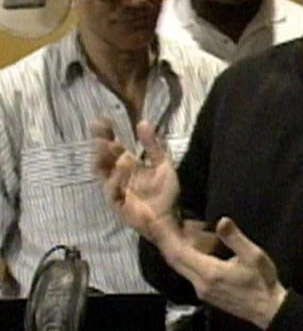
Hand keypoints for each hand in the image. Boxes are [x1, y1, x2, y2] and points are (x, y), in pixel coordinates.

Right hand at [92, 117, 180, 242]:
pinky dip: (116, 180)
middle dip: (100, 142)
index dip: (108, 133)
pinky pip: (112, 191)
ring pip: (103, 173)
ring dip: (103, 159)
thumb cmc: (165, 193)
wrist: (170, 219)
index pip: (114, 146)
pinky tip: (122, 167)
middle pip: (104, 157)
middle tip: (97, 128)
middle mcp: (119, 175)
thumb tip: (143, 122)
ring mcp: (117, 190)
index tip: (102, 119)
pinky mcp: (118, 204)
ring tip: (105, 144)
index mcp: (129, 165)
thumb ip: (153, 146)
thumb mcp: (162, 164)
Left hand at [159, 217, 287, 329]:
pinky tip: (183, 248)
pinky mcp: (206, 292)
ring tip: (165, 231)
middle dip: (163, 240)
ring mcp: (202, 289)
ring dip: (171, 249)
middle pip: (174, 260)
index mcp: (210, 273)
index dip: (166, 236)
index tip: (156, 222)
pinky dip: (180, 257)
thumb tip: (221, 221)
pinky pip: (186, 271)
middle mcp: (200, 283)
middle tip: (154, 221)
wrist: (267, 309)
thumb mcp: (253, 256)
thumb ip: (235, 238)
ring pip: (179, 267)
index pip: (179, 253)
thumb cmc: (262, 281)